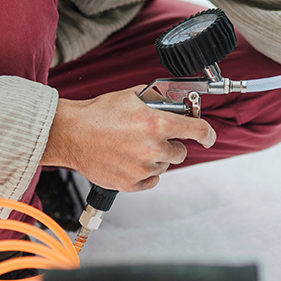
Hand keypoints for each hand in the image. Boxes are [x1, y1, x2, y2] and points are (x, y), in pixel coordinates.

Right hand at [42, 88, 215, 191]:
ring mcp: (142, 168)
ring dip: (155, 158)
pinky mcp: (130, 184)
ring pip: (164, 166)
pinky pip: (150, 181)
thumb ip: (156, 100)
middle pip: (180, 152)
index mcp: (157, 124)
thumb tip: (172, 102)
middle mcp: (153, 148)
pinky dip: (144, 174)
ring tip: (133, 148)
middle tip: (152, 138)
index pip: (198, 131)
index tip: (209, 138)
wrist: (71, 133)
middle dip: (171, 144)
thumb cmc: (98, 113)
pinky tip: (130, 161)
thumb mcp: (131, 96)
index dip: (208, 134)